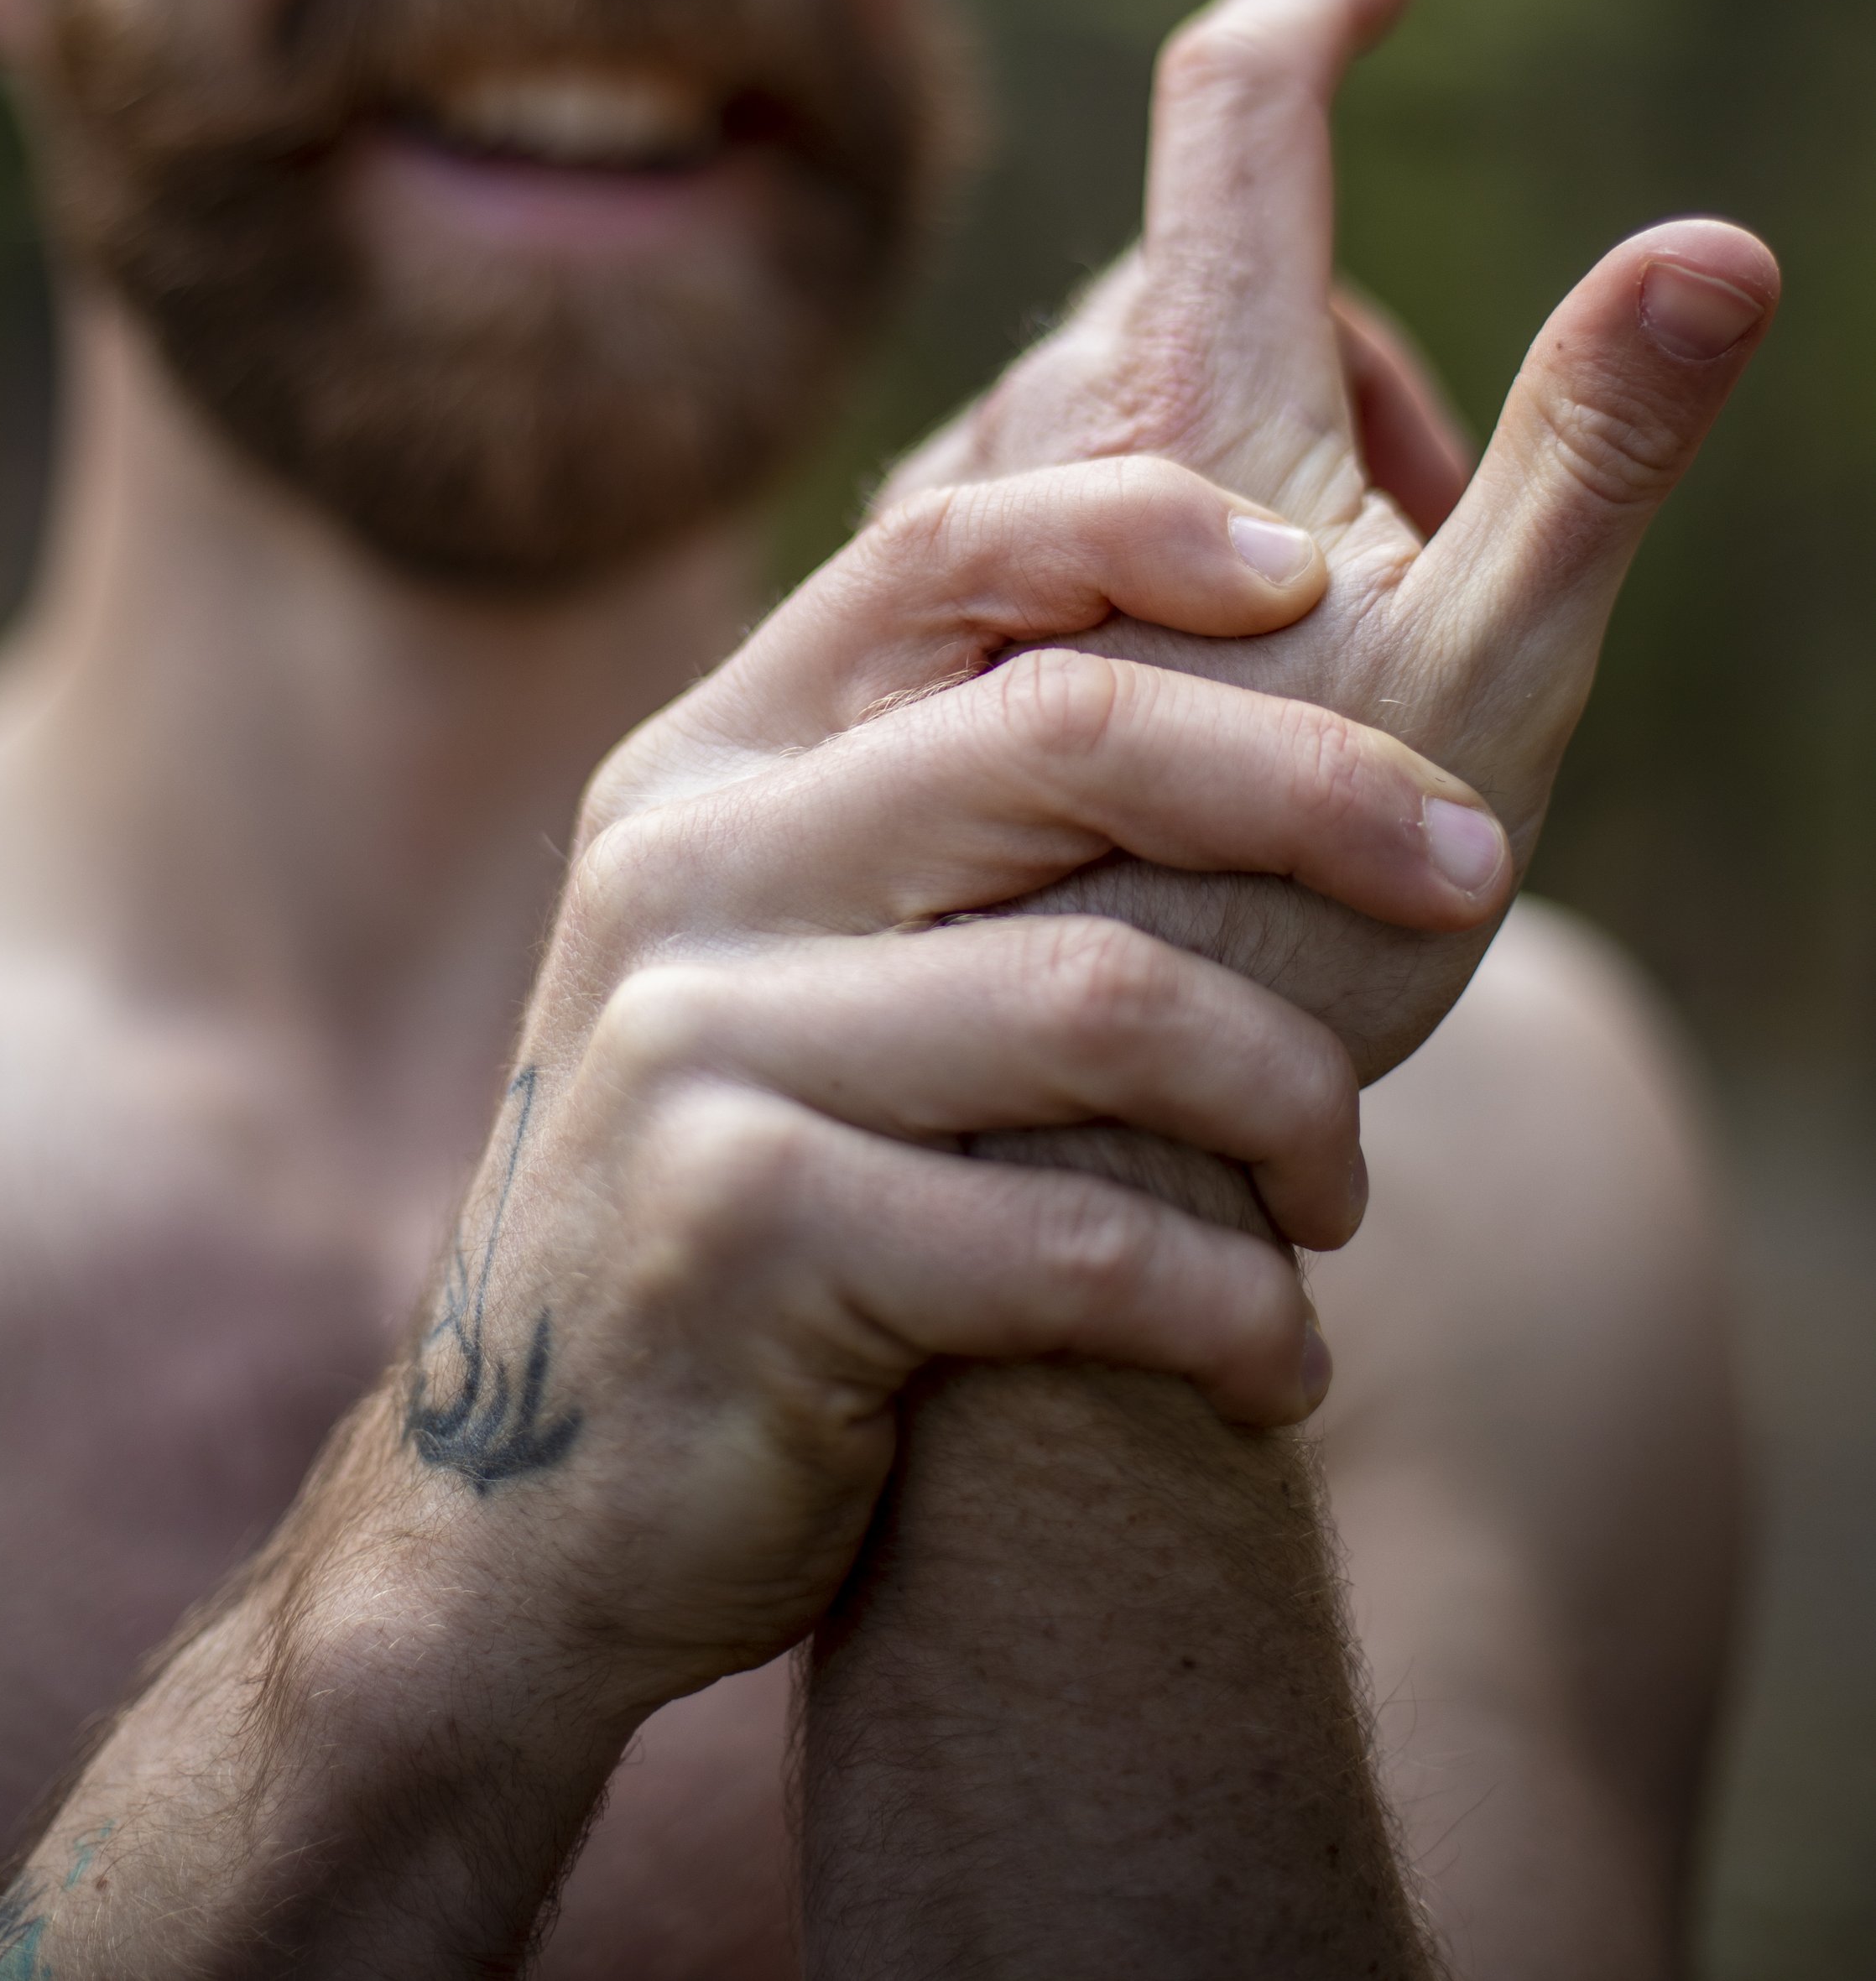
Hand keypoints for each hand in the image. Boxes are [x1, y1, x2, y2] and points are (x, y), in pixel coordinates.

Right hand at [346, 453, 1516, 1731]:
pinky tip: (1273, 1359)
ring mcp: (697, 1046)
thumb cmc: (760, 1188)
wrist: (540, 1494)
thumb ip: (933, 809)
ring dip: (1295, 1097)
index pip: (938, 556)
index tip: (1325, 569)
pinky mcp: (746, 1238)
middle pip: (1067, 736)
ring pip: (1110, 998)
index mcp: (708, 765)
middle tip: (1479, 869)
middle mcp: (686, 869)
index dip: (1141, 524)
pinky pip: (1077, 1240)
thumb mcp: (789, 956)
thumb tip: (1220, 649)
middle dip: (1320, 789)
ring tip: (1337, 1190)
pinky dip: (1229, 1303)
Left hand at [891, 0, 1774, 1083]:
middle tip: (1416, 557)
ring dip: (1248, 475)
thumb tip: (1720, 243)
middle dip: (1343, 363)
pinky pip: (1059, 508)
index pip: (1238, 111)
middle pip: (1220, 282)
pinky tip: (1185, 716)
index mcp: (1190, 399)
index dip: (1313, 1)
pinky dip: (1152, 554)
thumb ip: (1599, 452)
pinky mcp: (913, 634)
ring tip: (1304, 679)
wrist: (1073, 1129)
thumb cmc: (1298, 911)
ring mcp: (958, 536)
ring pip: (1140, 400)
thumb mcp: (1492, 674)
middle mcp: (1039, 432)